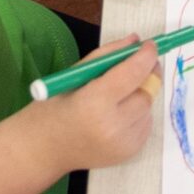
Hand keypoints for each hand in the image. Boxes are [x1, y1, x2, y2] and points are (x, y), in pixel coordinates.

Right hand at [24, 37, 162, 171]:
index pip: (133, 73)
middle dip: (147, 74)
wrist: (43, 151)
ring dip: (141, 94)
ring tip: (119, 95)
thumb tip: (136, 40)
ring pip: (148, 107)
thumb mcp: (74, 75)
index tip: (149, 45)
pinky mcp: (128, 153)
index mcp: (94, 103)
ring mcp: (121, 143)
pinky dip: (138, 113)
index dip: (146, 55)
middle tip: (140, 64)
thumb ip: (107, 55)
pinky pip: (145, 123)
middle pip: (147, 91)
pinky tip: (118, 114)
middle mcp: (112, 126)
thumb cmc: (54, 108)